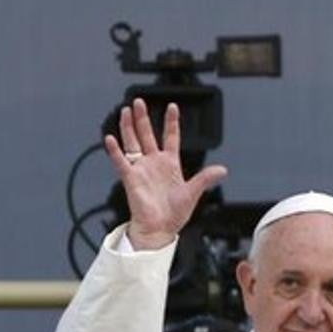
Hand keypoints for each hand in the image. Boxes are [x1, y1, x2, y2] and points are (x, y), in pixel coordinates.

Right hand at [104, 98, 226, 249]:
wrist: (160, 229)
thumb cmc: (174, 215)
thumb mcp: (193, 192)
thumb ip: (206, 178)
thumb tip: (222, 170)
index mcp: (170, 164)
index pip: (170, 137)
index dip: (171, 122)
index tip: (172, 106)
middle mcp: (154, 163)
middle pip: (147, 135)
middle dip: (143, 118)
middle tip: (139, 102)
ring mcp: (141, 169)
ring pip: (132, 143)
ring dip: (128, 127)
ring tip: (126, 111)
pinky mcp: (131, 178)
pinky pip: (121, 162)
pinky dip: (115, 151)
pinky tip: (110, 139)